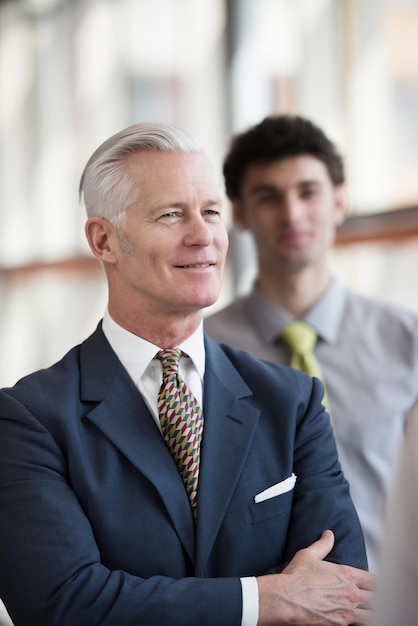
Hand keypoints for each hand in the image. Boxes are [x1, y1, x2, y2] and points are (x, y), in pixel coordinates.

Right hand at [256, 530, 375, 624]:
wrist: (286, 599)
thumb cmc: (296, 578)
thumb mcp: (308, 555)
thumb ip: (322, 545)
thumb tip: (328, 534)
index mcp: (346, 575)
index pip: (373, 580)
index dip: (376, 583)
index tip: (375, 585)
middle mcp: (351, 593)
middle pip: (376, 598)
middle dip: (376, 598)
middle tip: (375, 599)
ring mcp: (348, 611)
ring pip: (371, 614)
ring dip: (371, 611)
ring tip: (369, 610)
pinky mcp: (341, 624)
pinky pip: (360, 624)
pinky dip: (361, 621)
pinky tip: (358, 619)